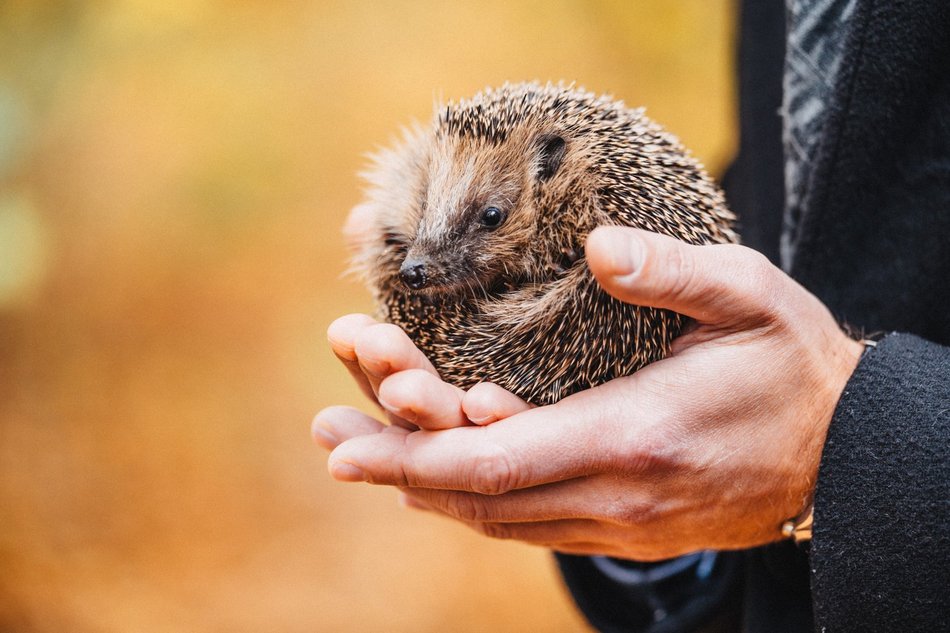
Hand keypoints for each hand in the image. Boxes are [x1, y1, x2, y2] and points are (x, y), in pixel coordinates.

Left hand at [314, 227, 862, 559]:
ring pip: (499, 516)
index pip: (500, 460)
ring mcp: (619, 522)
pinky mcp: (624, 528)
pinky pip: (530, 523)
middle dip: (398, 467)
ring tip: (361, 453)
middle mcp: (616, 495)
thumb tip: (597, 249)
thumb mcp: (750, 299)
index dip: (414, 451)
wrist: (842, 456)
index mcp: (635, 435)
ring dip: (425, 484)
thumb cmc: (791, 368)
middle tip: (329, 441)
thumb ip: (673, 274)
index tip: (346, 445)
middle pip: (481, 496)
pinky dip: (473, 500)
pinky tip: (437, 477)